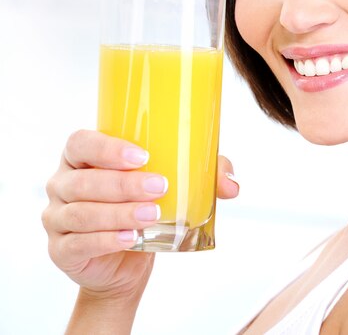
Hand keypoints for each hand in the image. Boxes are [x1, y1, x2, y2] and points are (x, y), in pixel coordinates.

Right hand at [41, 129, 238, 300]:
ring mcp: (57, 218)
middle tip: (160, 187)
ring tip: (153, 214)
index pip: (80, 142)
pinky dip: (106, 240)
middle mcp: (63, 184)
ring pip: (81, 213)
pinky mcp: (62, 250)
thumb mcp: (174, 186)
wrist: (125, 264)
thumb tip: (232, 185)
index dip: (106, 148)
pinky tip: (131, 238)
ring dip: (119, 213)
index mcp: (83, 158)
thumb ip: (203, 176)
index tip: (142, 156)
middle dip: (123, 184)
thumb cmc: (145, 208)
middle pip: (83, 180)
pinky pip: (79, 243)